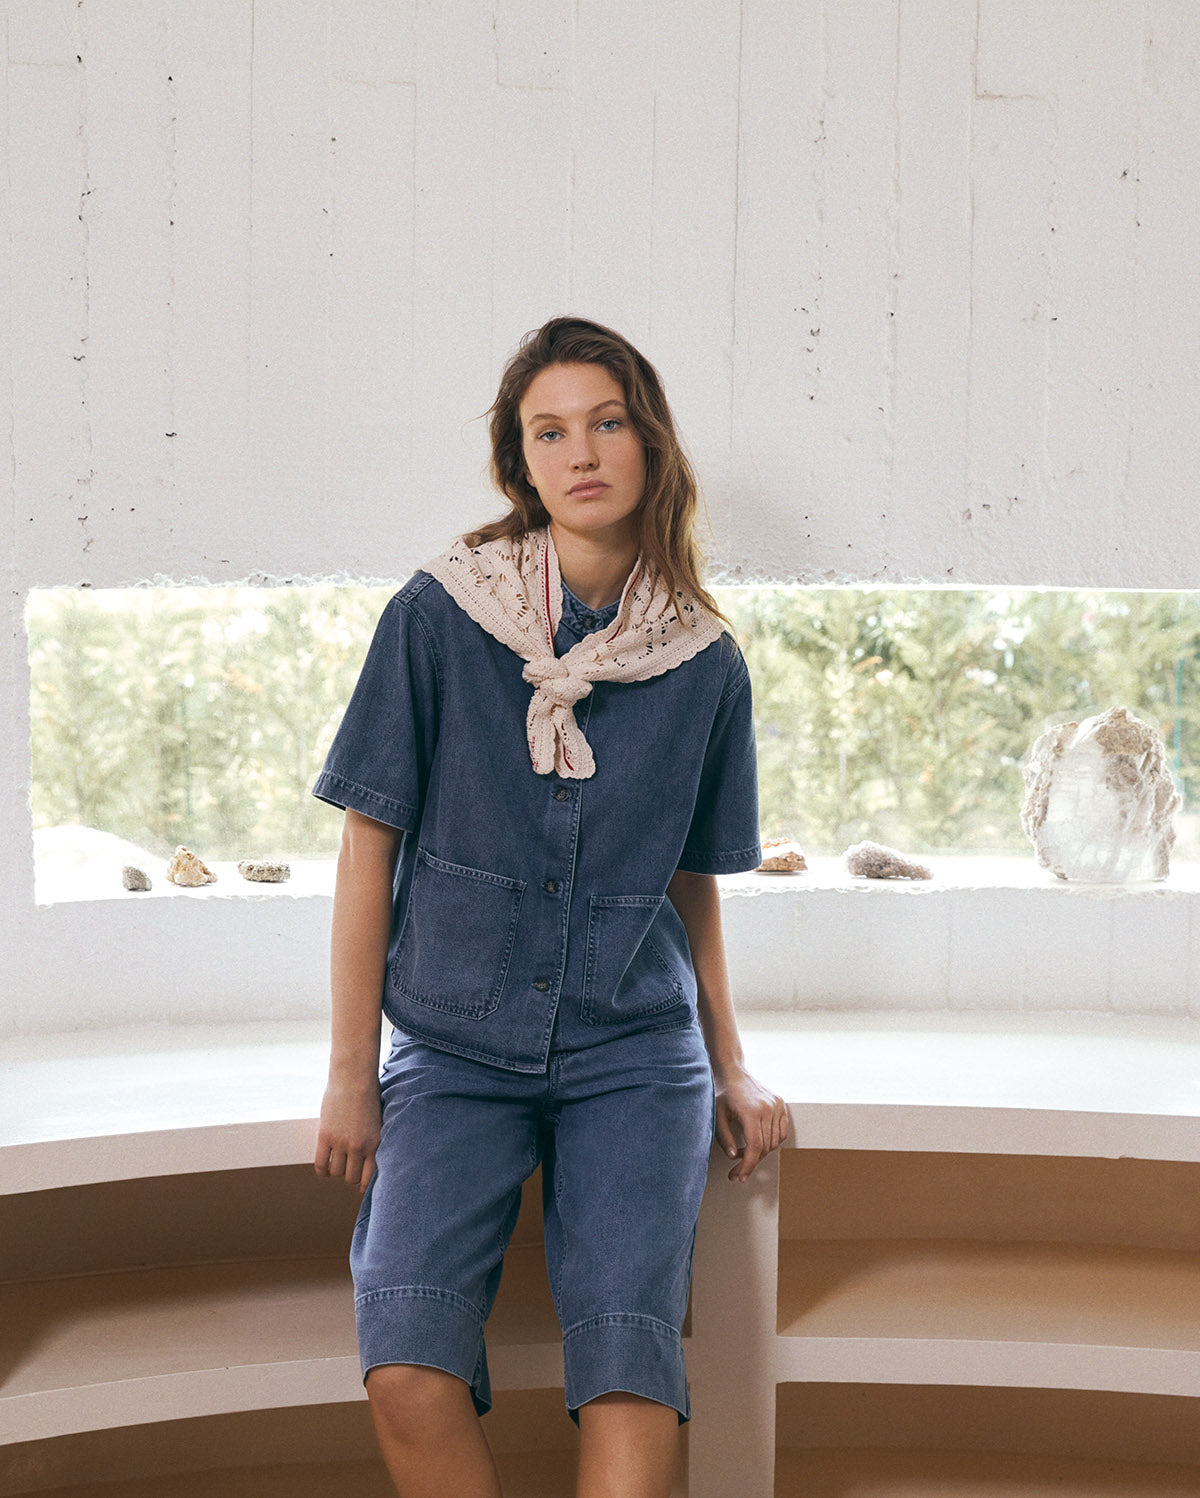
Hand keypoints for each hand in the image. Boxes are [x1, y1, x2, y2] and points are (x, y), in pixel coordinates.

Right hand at [314, 1075, 380, 1193]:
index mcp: (375, 1144)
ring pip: (336, 1173)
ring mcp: (341, 1143)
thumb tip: (368, 1160)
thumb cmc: (368, 1095)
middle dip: (349, 1175)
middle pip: (351, 1177)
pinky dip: (322, 1169)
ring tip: (336, 1161)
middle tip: (346, 1168)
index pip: (369, 1177)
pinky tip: (324, 1165)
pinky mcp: (325, 1137)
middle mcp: (359, 1147)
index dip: (363, 1184)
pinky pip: (321, 1164)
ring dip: (335, 1170)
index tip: (360, 1184)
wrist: (353, 1078)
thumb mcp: (378, 1122)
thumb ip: (373, 1141)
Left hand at [714, 1065, 787, 1181]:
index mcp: (751, 1111)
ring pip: (775, 1142)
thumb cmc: (723, 1093)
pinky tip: (759, 1142)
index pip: (755, 1146)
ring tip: (744, 1153)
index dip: (748, 1165)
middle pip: (765, 1146)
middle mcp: (768, 1108)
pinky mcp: (781, 1104)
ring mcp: (777, 1105)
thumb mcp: (717, 1115)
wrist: (733, 1072)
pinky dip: (772, 1141)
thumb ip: (724, 1137)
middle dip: (751, 1162)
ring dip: (761, 1152)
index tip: (740, 1176)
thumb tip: (733, 1157)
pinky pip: (782, 1132)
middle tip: (736, 1171)